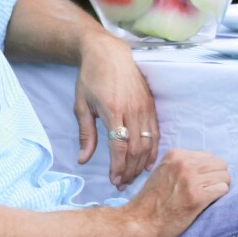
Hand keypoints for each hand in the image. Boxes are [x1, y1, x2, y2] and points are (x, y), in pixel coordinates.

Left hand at [73, 34, 159, 186]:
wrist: (108, 53)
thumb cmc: (91, 78)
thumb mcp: (81, 105)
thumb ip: (85, 134)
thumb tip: (83, 159)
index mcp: (112, 110)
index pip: (119, 146)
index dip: (118, 166)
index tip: (114, 180)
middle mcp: (132, 109)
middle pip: (136, 148)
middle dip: (130, 170)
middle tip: (122, 184)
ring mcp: (144, 107)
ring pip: (148, 143)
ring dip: (141, 164)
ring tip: (132, 177)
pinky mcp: (151, 105)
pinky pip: (156, 133)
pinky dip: (153, 151)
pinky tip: (147, 163)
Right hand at [124, 148, 229, 236]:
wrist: (139, 222)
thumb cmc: (152, 202)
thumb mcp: (163, 172)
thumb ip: (182, 165)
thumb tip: (209, 165)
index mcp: (176, 155)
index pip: (210, 156)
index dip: (208, 172)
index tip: (199, 184)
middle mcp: (184, 163)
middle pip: (220, 165)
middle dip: (216, 179)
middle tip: (205, 192)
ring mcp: (190, 179)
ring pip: (225, 177)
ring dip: (218, 189)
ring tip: (204, 199)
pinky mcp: (197, 197)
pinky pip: (223, 189)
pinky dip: (218, 198)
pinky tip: (205, 204)